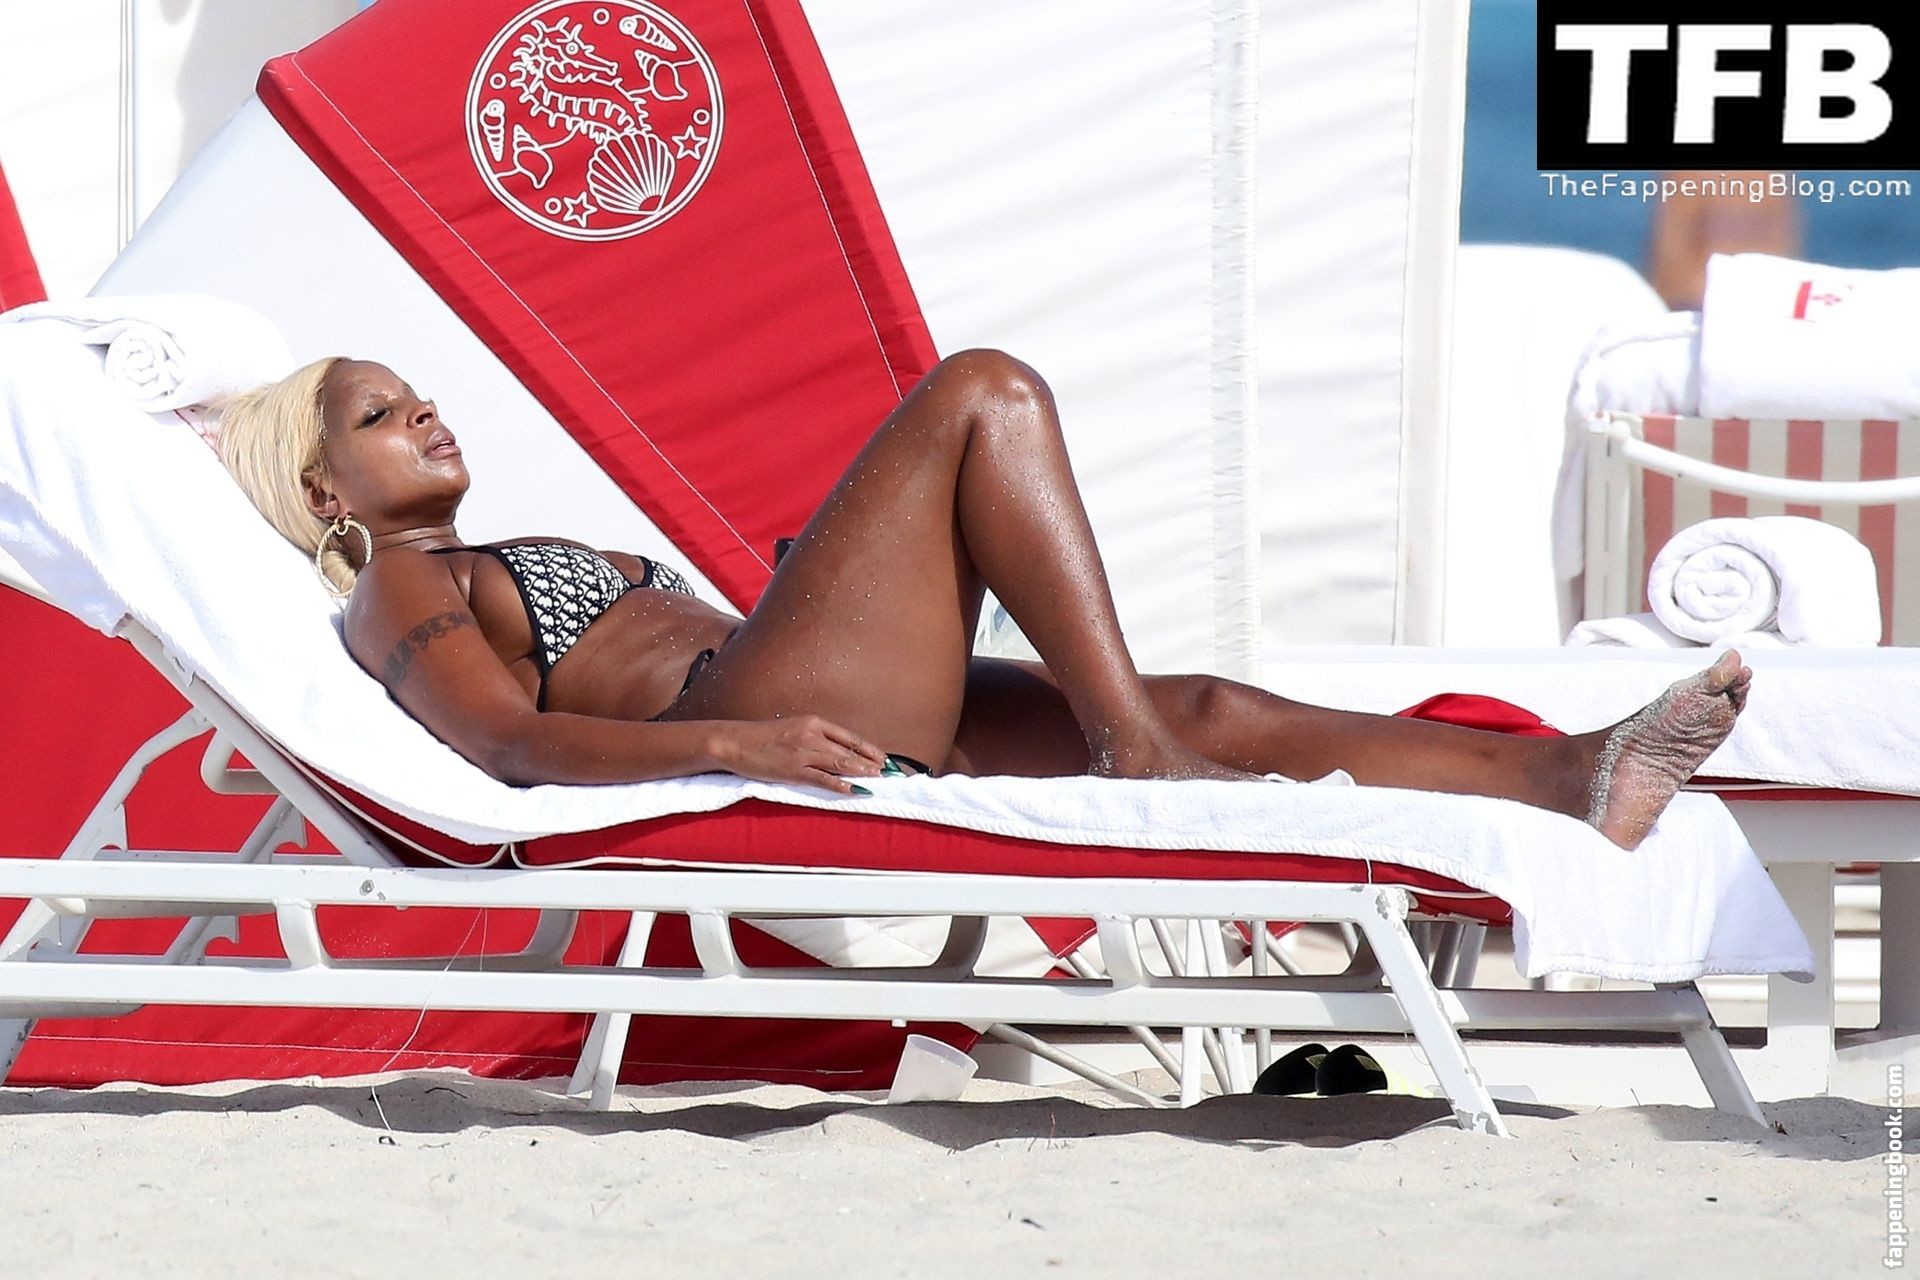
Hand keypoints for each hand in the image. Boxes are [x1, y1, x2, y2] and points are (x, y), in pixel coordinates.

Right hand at [716, 716, 887, 794]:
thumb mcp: (794, 730)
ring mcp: (803, 752)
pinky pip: (821, 778)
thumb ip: (816, 739)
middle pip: (849, 751)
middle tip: (892, 774)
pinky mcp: (793, 769)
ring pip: (840, 763)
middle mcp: (812, 734)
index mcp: (814, 722)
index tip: (887, 760)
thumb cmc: (764, 738)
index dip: (871, 749)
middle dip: (873, 763)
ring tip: (880, 780)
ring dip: (862, 772)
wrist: (735, 742)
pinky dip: (840, 784)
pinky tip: (854, 789)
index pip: (850, 737)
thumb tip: (840, 754)